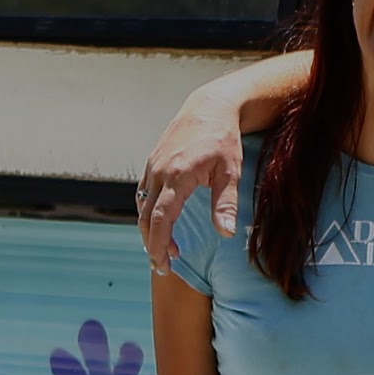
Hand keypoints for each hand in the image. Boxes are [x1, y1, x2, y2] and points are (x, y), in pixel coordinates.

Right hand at [135, 98, 245, 275]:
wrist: (209, 107)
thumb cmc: (223, 139)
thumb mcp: (231, 171)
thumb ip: (226, 203)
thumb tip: (226, 234)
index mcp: (178, 175)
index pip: (161, 219)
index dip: (160, 245)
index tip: (164, 264)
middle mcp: (159, 172)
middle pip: (146, 218)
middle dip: (152, 245)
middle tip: (164, 267)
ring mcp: (153, 167)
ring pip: (142, 207)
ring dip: (150, 231)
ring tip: (166, 251)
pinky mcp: (152, 164)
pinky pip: (143, 195)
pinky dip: (148, 214)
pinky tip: (161, 224)